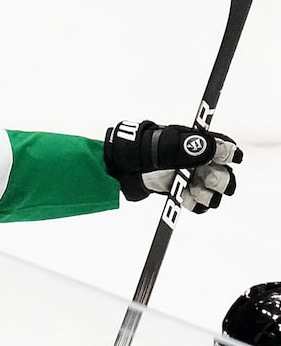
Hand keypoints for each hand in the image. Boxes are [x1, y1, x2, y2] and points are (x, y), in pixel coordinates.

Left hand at [103, 120, 239, 210]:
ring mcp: (186, 175)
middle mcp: (194, 158)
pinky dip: (195, 204)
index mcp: (193, 141)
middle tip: (205, 181)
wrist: (115, 169)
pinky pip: (195, 200)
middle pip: (221, 171)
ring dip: (209, 194)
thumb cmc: (140, 152)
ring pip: (211, 188)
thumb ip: (192, 148)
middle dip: (218, 178)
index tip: (230, 160)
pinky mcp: (176, 190)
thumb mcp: (165, 147)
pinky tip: (188, 202)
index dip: (229, 154)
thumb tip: (220, 149)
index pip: (222, 146)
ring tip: (194, 194)